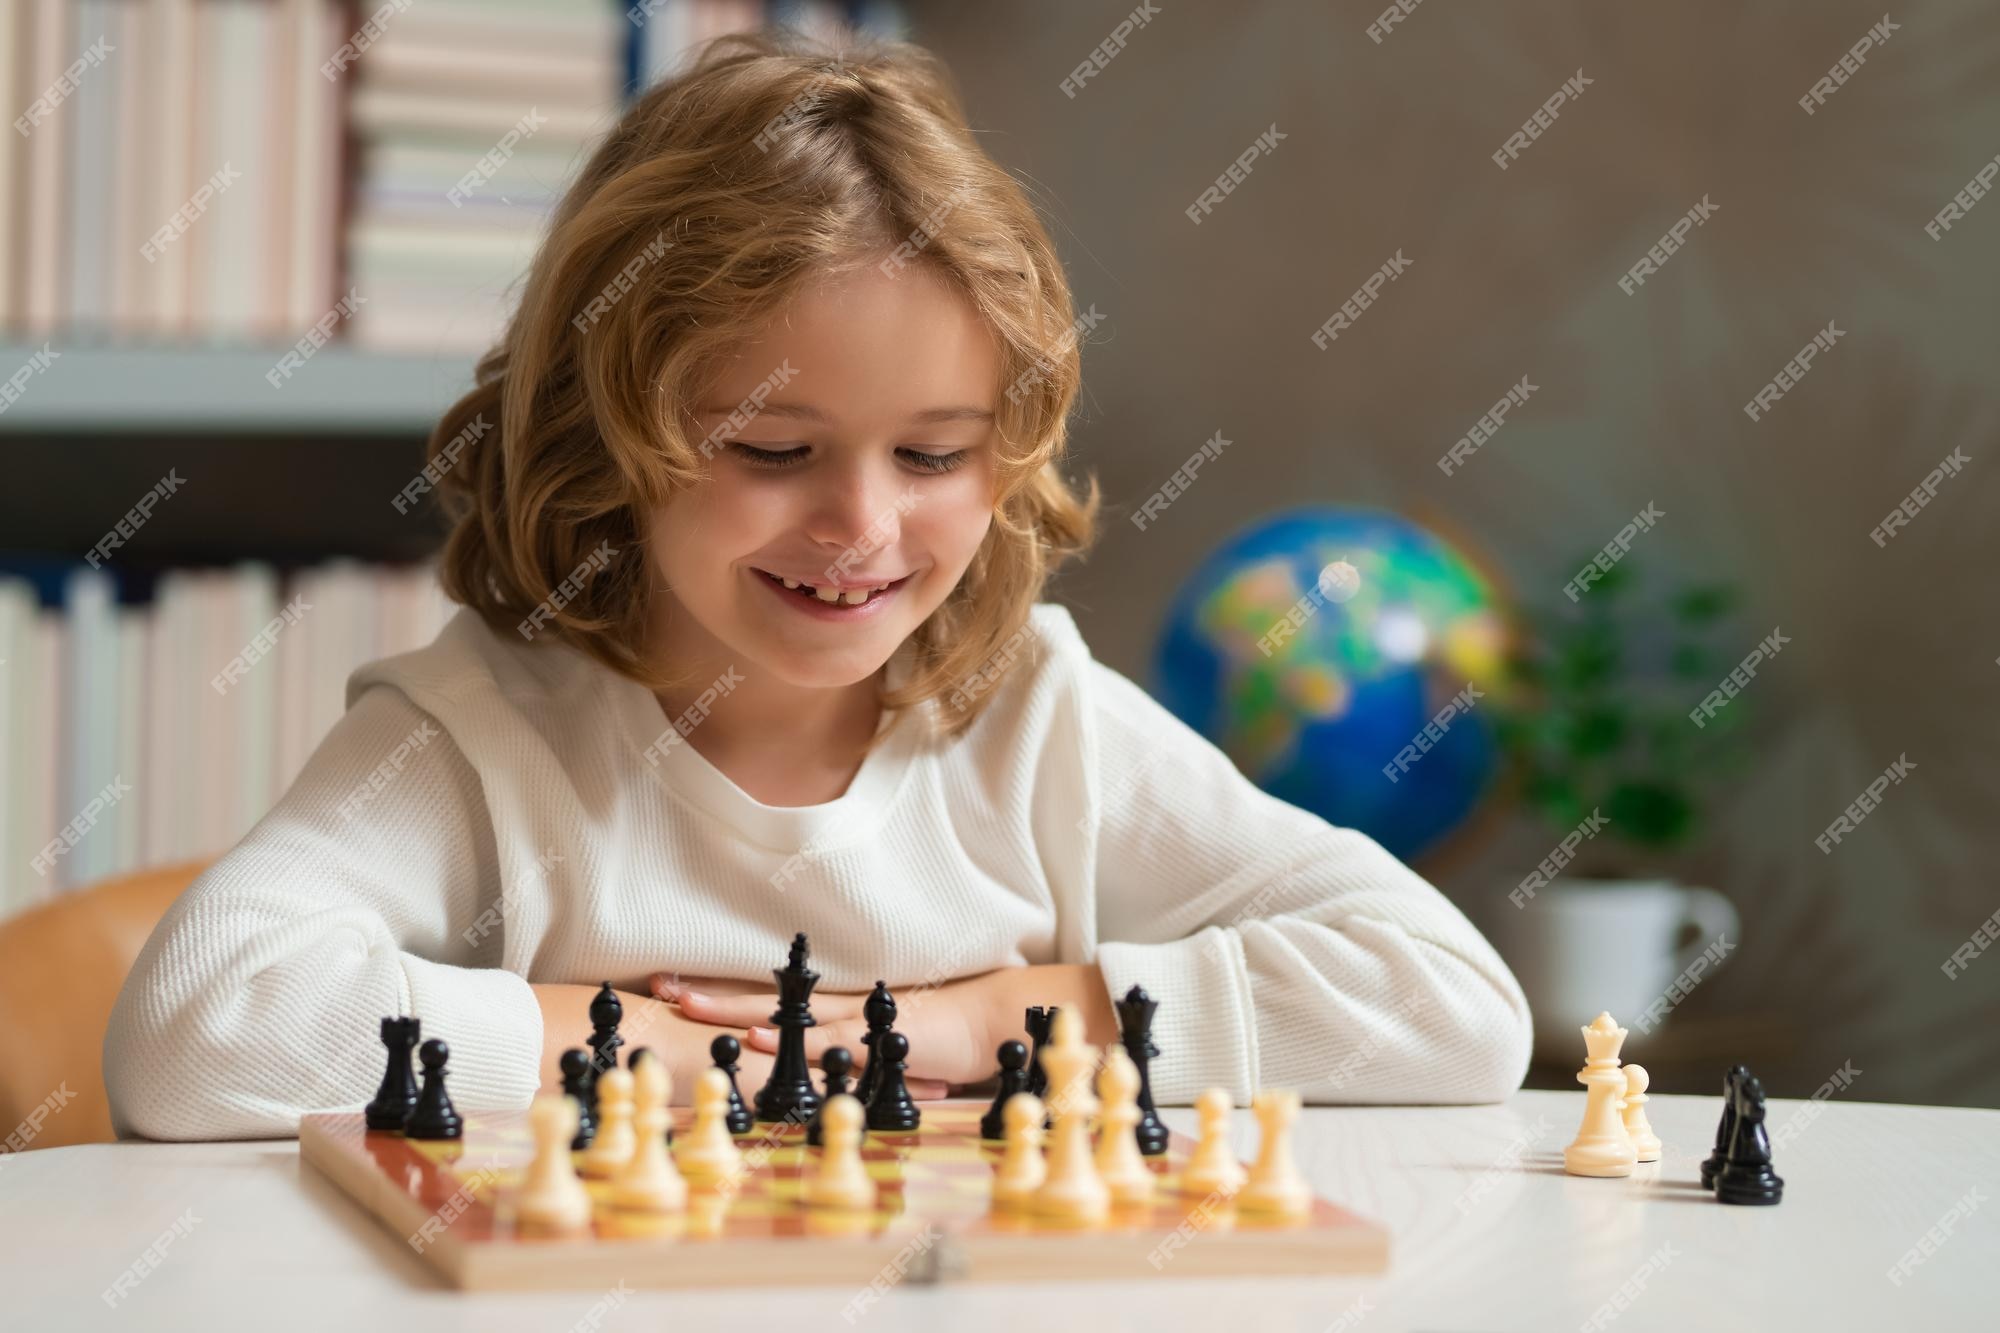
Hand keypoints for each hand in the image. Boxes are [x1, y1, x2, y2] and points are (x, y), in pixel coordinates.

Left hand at [533, 982, 948, 1102]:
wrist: (986, 1024)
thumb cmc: (936, 1038)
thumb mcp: (876, 1048)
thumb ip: (842, 1054)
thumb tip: (802, 1064)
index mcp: (830, 1011)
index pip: (765, 998)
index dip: (719, 993)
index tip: (672, 988)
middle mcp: (832, 1009)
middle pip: (760, 996)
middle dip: (708, 992)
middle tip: (659, 986)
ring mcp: (849, 1022)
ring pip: (782, 1012)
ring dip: (734, 1009)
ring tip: (688, 1005)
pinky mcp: (871, 1041)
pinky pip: (824, 1041)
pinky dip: (791, 1040)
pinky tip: (761, 1039)